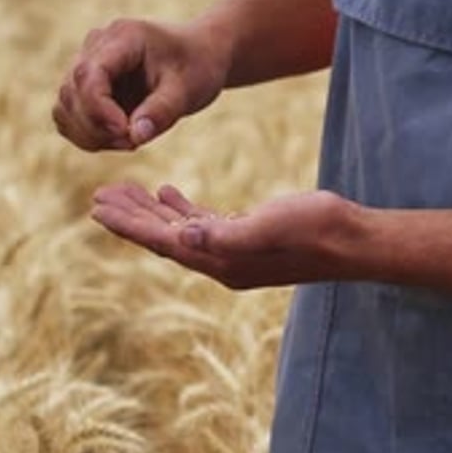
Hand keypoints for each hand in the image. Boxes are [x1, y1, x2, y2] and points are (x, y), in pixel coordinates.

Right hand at [52, 18, 228, 151]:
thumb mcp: (188, 90)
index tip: (126, 132)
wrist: (198, 57)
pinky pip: (69, 118)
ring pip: (64, 109)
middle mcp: (95, 47)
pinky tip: (121, 138)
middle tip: (135, 141)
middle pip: (71, 94)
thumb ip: (161, 112)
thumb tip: (134, 136)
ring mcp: (86, 66)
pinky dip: (89, 136)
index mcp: (122, 38)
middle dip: (98, 128)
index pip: (89, 74)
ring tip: (132, 139)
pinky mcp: (85, 88)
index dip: (99, 110)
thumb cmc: (196, 67)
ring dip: (91, 135)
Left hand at [91, 183, 356, 288]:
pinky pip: (203, 223)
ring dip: (151, 211)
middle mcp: (222, 260)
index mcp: (222, 260)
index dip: (129, 225)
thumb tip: (182, 237)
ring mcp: (234, 250)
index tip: (98, 208)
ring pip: (180, 229)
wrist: (353, 239)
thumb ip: (225, 233)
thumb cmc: (316, 230)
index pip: (164, 242)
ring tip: (124, 191)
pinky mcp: (246, 236)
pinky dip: (182, 207)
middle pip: (164, 237)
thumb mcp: (270, 226)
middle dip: (131, 217)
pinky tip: (168, 193)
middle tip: (99, 196)